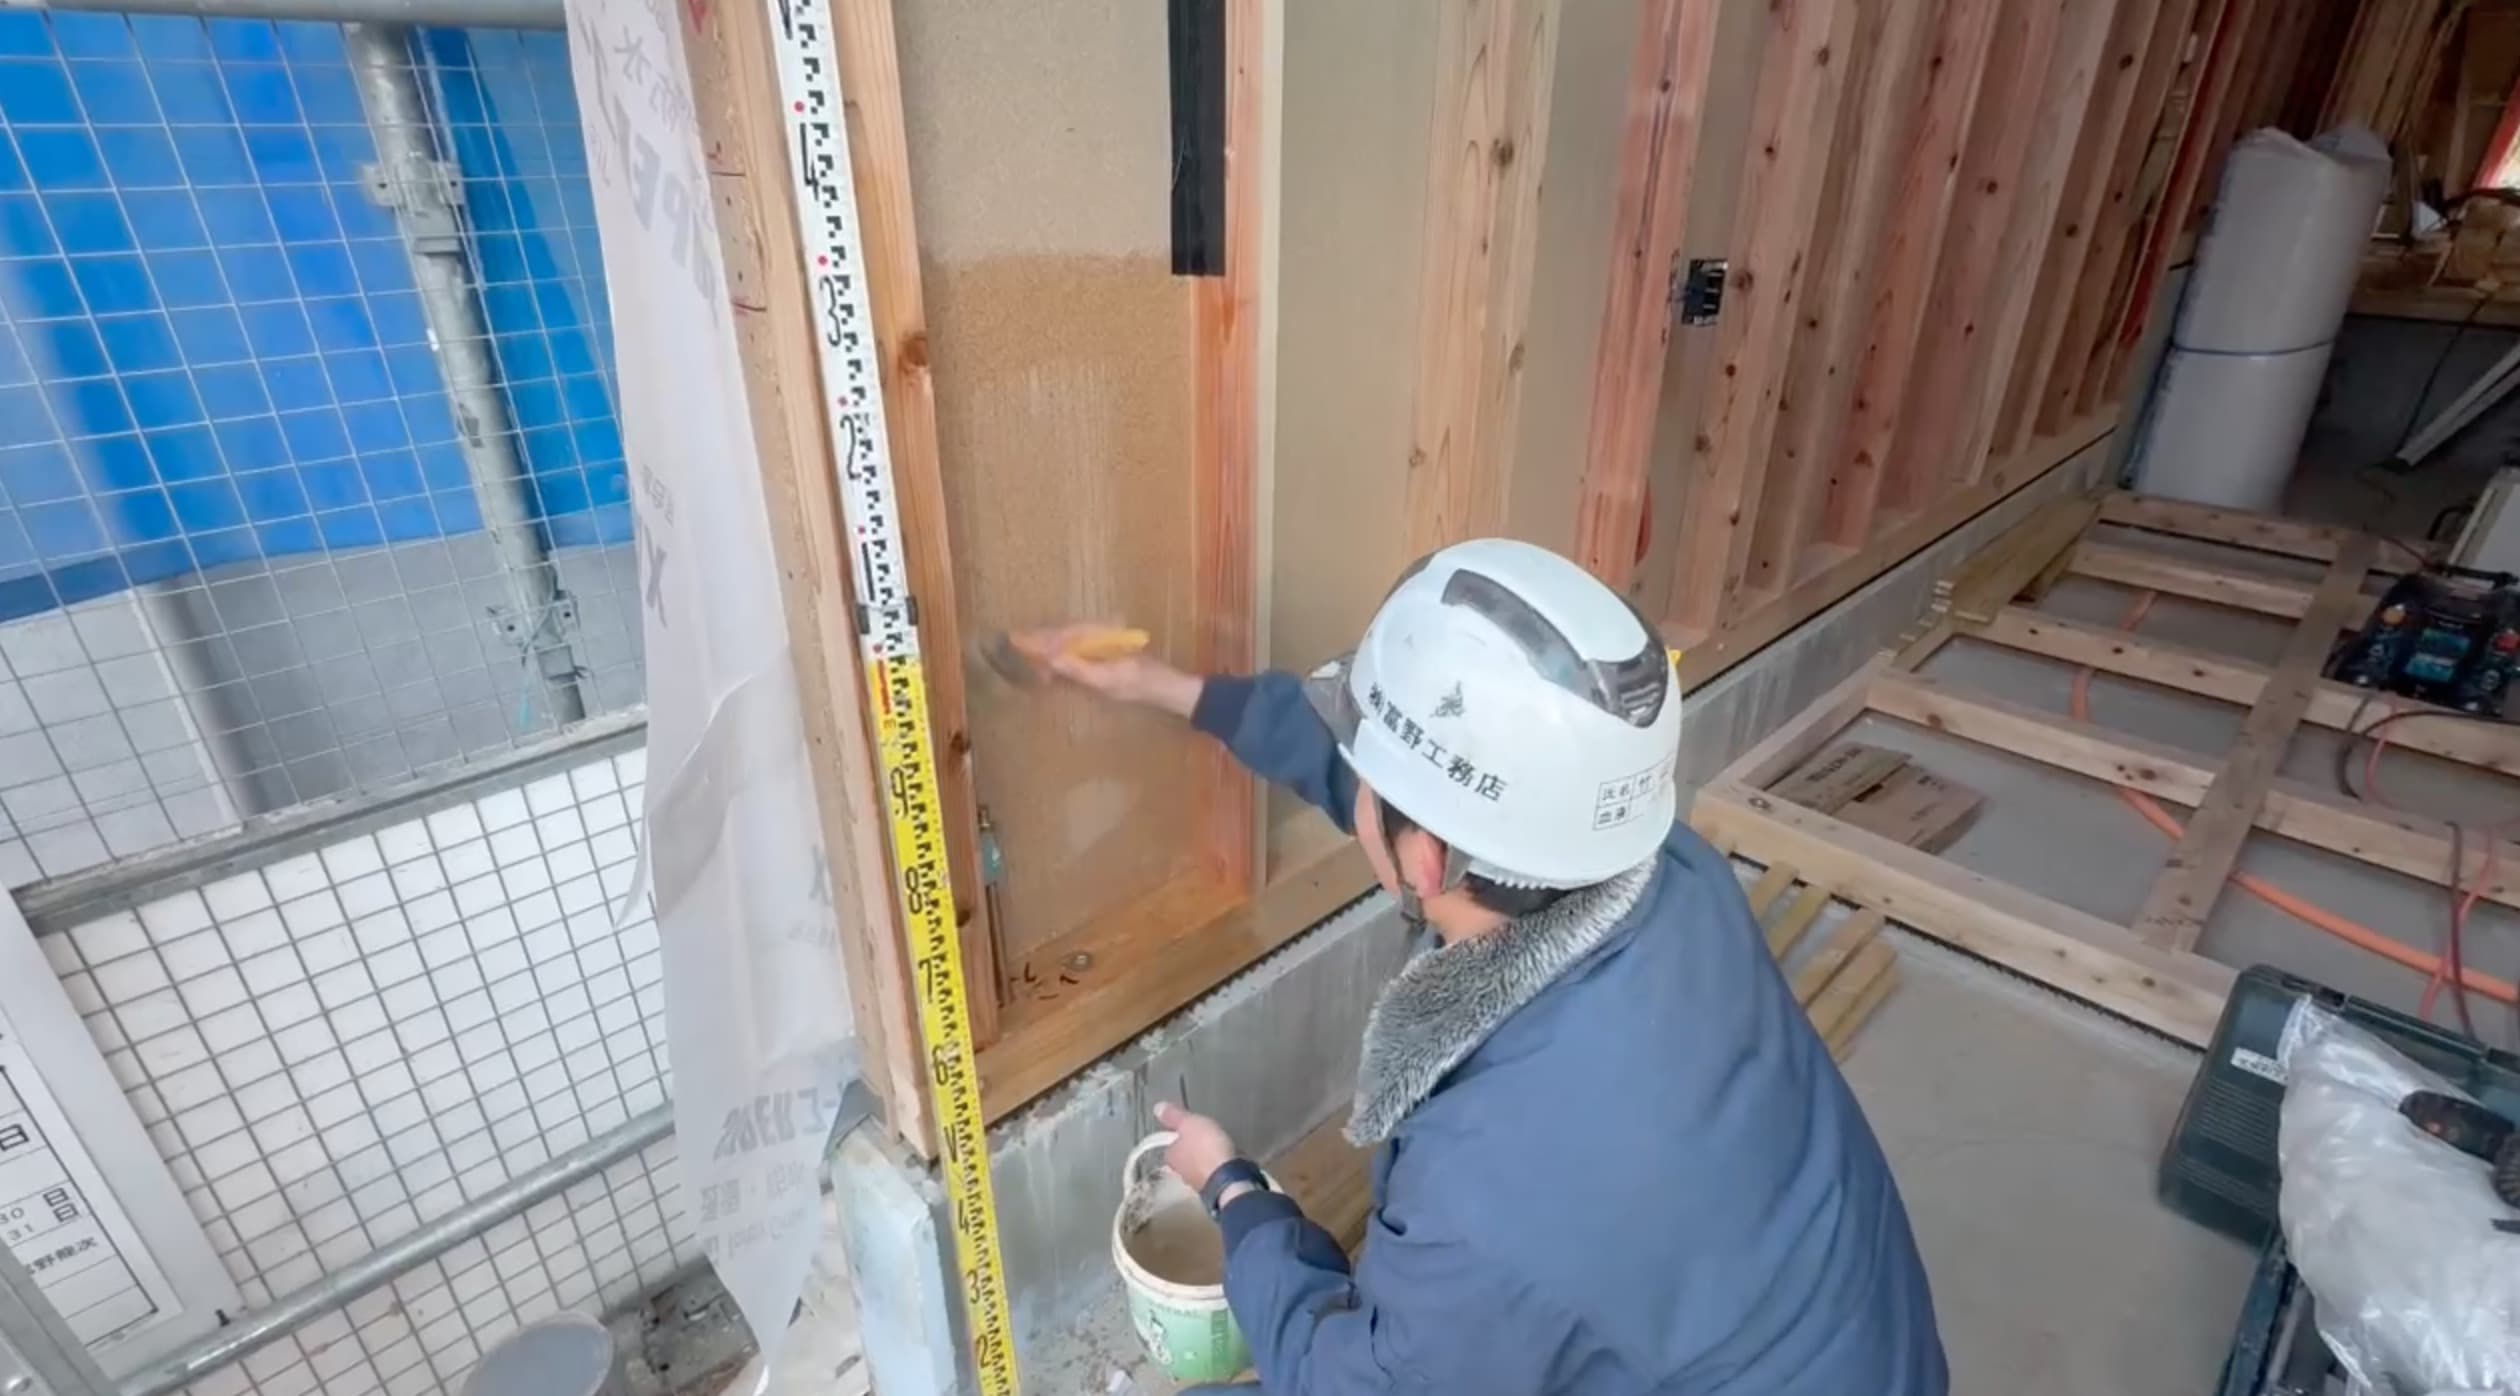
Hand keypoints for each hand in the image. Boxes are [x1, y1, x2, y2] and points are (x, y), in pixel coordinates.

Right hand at [1014, 623, 1202, 716]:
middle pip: (1063, 633)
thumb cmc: (1142, 686)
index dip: (1039, 638)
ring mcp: (1104, 641)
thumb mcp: (1110, 681)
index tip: (1016, 640)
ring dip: (1047, 647)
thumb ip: (1080, 670)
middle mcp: (1102, 631)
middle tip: (1013, 644)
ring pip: (1068, 640)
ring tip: (1025, 652)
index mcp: (1102, 633)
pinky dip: (1060, 654)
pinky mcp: (1105, 652)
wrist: (1169, 688)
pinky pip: (1076, 648)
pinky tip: (1048, 662)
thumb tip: (1052, 658)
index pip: (1063, 633)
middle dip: (1039, 640)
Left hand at [1153, 1101, 1237, 1193]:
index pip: (1171, 1146)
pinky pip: (1215, 1176)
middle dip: (1194, 1152)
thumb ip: (1175, 1116)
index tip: (1190, 1131)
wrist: (1229, 1178)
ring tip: (1219, 1151)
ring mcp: (1198, 1184)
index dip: (1180, 1138)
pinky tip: (1228, 1164)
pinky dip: (1219, 1170)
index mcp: (1171, 1156)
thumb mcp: (1190, 1123)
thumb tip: (1157, 1107)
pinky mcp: (1215, 1190)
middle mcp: (1180, 1173)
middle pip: (1184, 1159)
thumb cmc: (1206, 1147)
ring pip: (1200, 1169)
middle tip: (1205, 1141)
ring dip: (1207, 1162)